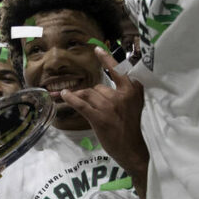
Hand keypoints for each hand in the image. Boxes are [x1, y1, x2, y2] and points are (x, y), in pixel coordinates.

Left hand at [61, 48, 148, 198]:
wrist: (133, 149)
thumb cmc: (131, 127)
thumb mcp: (133, 105)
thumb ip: (121, 93)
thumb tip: (97, 87)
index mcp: (133, 89)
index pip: (118, 69)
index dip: (106, 59)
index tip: (97, 49)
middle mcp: (123, 94)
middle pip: (98, 87)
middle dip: (90, 95)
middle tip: (87, 103)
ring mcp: (111, 106)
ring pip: (89, 95)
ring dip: (81, 98)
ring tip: (76, 103)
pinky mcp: (100, 118)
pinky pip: (82, 104)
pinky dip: (71, 99)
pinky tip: (65, 96)